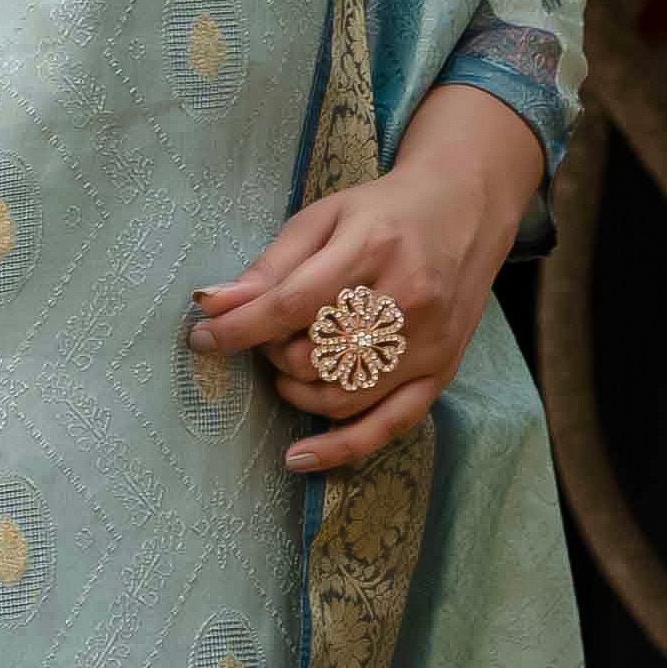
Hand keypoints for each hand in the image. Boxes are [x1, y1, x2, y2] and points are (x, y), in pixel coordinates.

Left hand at [188, 88, 544, 474]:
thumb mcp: (322, 219)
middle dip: (274, 352)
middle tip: (269, 334)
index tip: (202, 338)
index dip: (239, 329)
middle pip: (316, 355)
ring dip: (297, 390)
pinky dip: (341, 446)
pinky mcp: (442, 371)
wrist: (464, 211)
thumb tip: (211, 305)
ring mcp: (429, 343)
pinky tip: (300, 456)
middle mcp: (408, 300)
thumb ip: (269, 266)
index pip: (292, 304)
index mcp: (374, 247)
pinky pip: (389, 425)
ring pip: (343, 396)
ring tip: (287, 366)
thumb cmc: (384, 212)